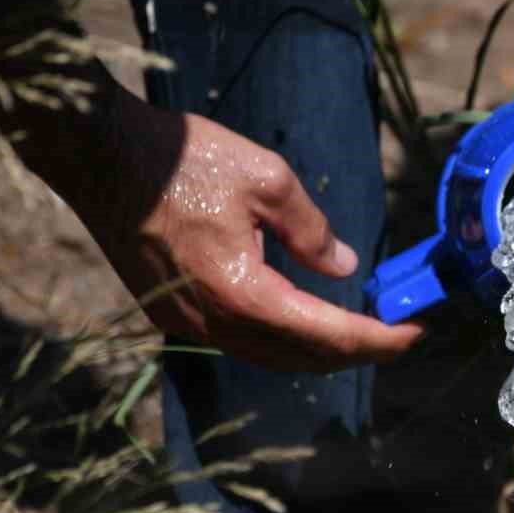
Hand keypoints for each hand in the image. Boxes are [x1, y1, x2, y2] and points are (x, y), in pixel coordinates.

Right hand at [75, 87, 421, 371]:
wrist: (98, 154)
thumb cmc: (181, 159)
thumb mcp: (266, 179)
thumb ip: (311, 230)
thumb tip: (342, 265)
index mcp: (242, 293)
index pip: (327, 335)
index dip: (378, 339)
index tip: (415, 332)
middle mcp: (213, 321)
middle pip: (301, 358)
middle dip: (356, 352)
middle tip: (398, 334)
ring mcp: (187, 321)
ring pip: (268, 355)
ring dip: (318, 350)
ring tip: (361, 331)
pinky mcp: (171, 311)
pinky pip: (238, 340)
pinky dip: (281, 338)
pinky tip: (303, 318)